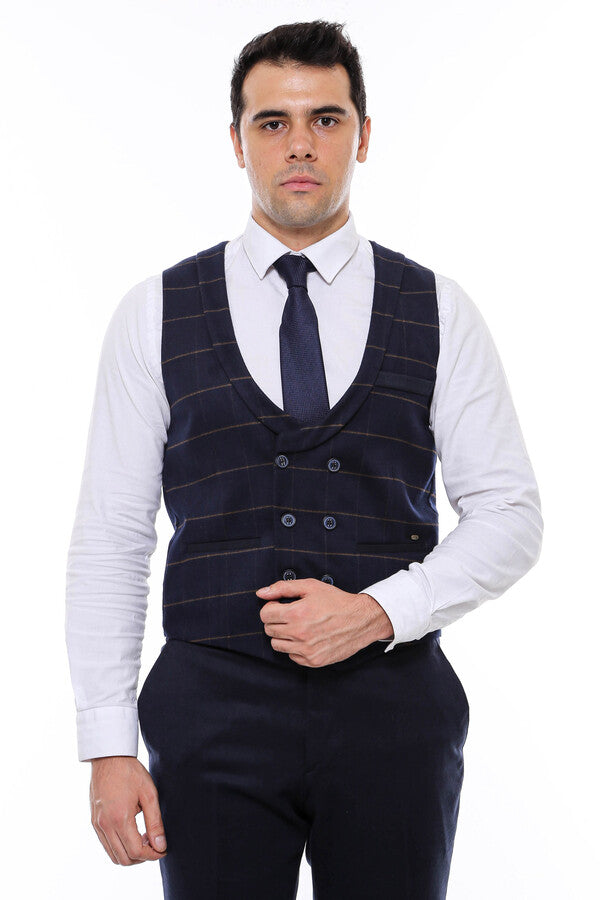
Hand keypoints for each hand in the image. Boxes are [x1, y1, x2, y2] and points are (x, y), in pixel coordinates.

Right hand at [89, 755, 166, 865]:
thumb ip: (155, 822)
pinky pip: (106, 845)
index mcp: (119, 819)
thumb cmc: (130, 772)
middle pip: (124, 859)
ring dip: (130, 854)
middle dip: (142, 858)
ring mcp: (97, 825)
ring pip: (113, 855)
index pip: (136, 852)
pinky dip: (120, 847)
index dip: (152, 855)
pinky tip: (132, 833)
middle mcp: (105, 825)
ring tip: (144, 838)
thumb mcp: (149, 794)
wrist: (109, 757)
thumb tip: (160, 846)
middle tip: (154, 844)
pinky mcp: (94, 822)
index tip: (163, 849)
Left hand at [257, 578, 392, 666]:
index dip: (271, 607)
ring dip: (283, 635)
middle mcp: (299, 633)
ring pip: (277, 645)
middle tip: (291, 615)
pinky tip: (307, 637)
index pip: (265, 615)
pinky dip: (295, 647)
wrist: (361, 620)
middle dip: (276, 620)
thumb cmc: (336, 601)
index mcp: (297, 613)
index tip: (280, 605)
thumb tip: (261, 593)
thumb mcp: (310, 586)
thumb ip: (283, 588)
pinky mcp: (313, 661)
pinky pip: (291, 656)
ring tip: (298, 626)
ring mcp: (306, 650)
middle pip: (269, 630)